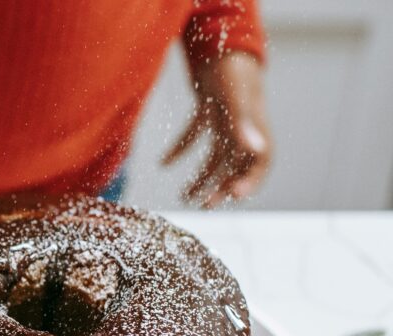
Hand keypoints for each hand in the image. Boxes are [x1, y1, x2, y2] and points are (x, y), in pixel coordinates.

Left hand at [163, 52, 271, 207]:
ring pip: (216, 156)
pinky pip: (195, 136)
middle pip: (236, 166)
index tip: (232, 197)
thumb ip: (243, 125)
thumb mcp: (237, 99)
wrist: (222, 41)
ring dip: (202, 177)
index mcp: (257, 129)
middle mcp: (244, 128)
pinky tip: (163, 163)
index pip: (260, 164)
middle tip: (205, 206)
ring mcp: (226, 121)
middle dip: (221, 188)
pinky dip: (180, 149)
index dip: (249, 183)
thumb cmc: (233, 70)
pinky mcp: (209, 111)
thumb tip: (254, 151)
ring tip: (185, 197)